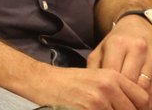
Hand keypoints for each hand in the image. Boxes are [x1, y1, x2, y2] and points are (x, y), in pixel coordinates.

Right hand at [26, 60, 148, 109]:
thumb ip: (118, 91)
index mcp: (112, 76)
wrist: (42, 81)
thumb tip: (136, 107)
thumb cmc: (69, 82)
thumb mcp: (96, 78)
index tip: (133, 109)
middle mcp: (107, 87)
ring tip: (95, 107)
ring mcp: (97, 101)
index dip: (141, 108)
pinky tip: (87, 109)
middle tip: (108, 108)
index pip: (143, 98)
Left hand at [88, 17, 151, 109]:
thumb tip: (92, 90)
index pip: (113, 74)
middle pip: (131, 81)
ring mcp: (151, 55)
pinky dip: (148, 96)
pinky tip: (141, 102)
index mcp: (116, 44)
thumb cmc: (115, 42)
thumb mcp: (101, 50)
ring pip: (145, 86)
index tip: (105, 103)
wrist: (136, 26)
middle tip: (118, 107)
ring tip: (130, 107)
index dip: (110, 91)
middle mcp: (136, 48)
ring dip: (138, 100)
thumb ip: (95, 68)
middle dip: (124, 98)